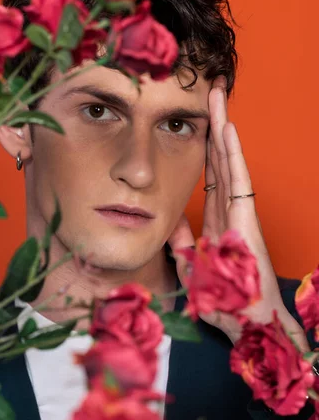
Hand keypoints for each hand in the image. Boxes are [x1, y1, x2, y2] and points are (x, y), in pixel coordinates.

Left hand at [168, 76, 307, 349]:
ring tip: (217, 97)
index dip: (202, 149)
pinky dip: (232, 154)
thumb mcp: (193, 267)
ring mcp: (240, 213)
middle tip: (207, 93)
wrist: (248, 325)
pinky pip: (238, 181)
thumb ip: (184, 243)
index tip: (194, 123)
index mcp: (218, 220)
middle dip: (213, 126)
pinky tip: (226, 129)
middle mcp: (230, 211)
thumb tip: (172, 221)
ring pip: (229, 162)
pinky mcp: (246, 220)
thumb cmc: (226, 301)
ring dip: (222, 128)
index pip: (208, 176)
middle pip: (219, 160)